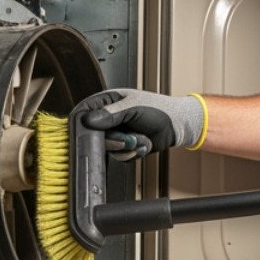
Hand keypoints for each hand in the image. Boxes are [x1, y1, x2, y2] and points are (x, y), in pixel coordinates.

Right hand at [75, 89, 205, 160]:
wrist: (177, 125)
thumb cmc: (158, 109)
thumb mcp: (133, 108)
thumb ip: (110, 114)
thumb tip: (88, 120)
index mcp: (107, 102)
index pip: (83, 112)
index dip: (81, 124)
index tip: (87, 134)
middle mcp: (108, 119)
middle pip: (94, 136)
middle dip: (113, 140)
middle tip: (126, 139)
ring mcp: (116, 134)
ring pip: (108, 149)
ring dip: (127, 147)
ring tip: (140, 139)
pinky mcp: (124, 147)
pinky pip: (120, 156)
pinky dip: (133, 153)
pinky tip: (144, 144)